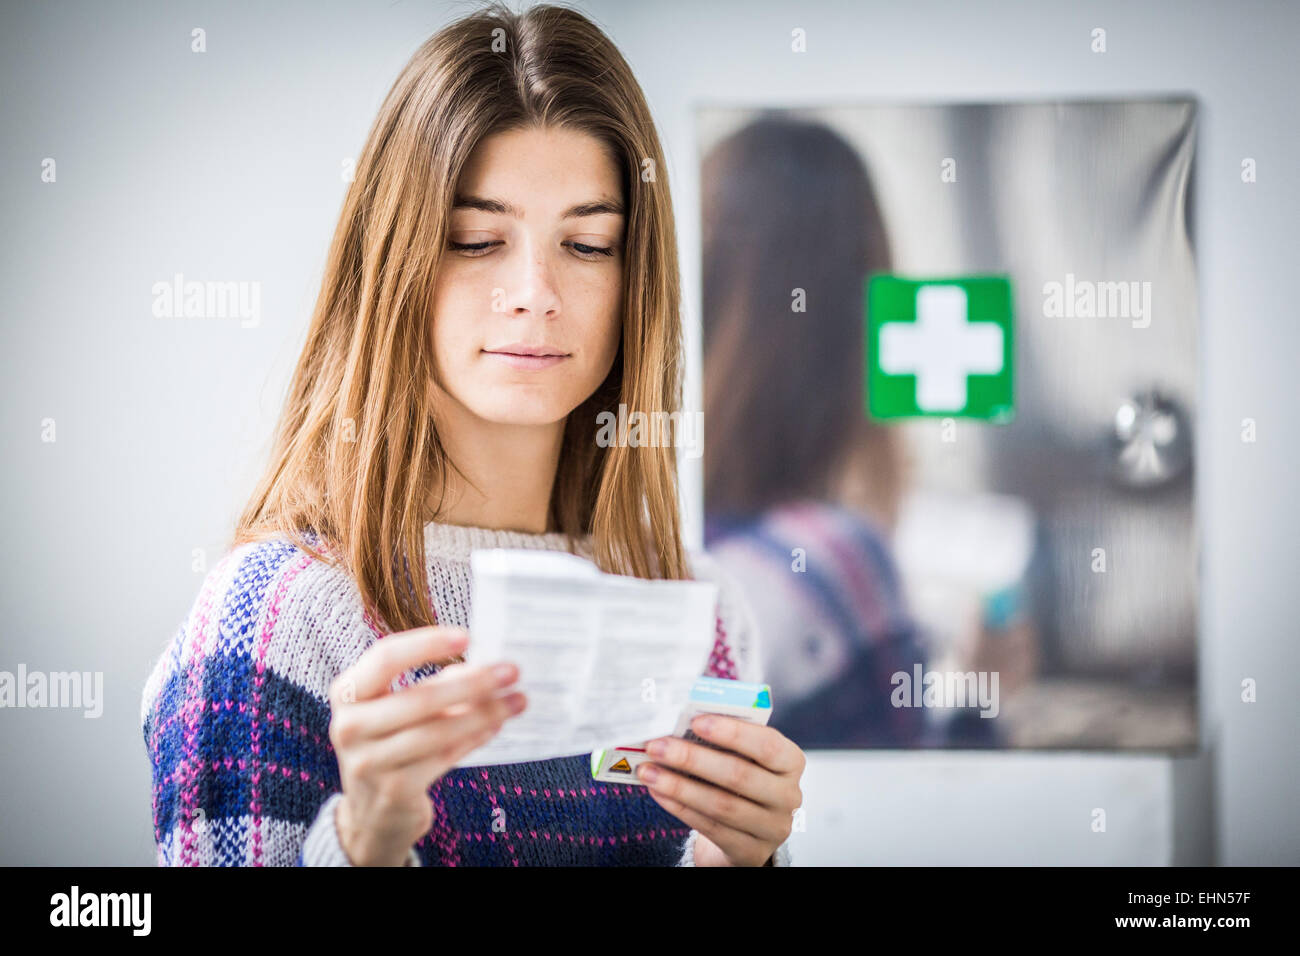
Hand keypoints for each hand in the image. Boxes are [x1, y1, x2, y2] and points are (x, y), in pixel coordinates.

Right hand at [327, 625, 526, 864]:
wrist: (372, 813)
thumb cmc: (391, 744)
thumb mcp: (399, 708)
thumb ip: (434, 684)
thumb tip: (485, 666)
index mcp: (347, 693)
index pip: (385, 657)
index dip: (427, 643)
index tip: (467, 636)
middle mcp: (349, 726)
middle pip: (420, 697)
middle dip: (473, 683)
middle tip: (511, 671)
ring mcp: (369, 762)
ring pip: (438, 730)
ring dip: (484, 713)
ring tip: (517, 700)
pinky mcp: (394, 790)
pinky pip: (444, 756)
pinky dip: (474, 737)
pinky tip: (496, 725)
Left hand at [636, 716, 803, 866]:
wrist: (749, 828)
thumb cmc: (743, 778)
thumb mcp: (745, 756)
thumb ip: (724, 739)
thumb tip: (679, 722)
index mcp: (791, 762)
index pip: (766, 745)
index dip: (732, 732)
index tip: (695, 721)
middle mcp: (788, 796)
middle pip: (738, 775)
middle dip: (692, 758)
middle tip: (657, 746)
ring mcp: (772, 828)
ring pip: (721, 805)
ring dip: (678, 786)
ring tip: (648, 771)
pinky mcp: (751, 851)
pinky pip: (710, 827)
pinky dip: (680, 807)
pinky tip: (659, 793)